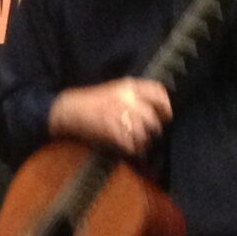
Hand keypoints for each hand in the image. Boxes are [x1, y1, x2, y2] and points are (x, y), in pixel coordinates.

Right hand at [54, 78, 171, 153]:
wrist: (69, 109)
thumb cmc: (93, 101)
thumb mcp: (116, 90)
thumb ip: (136, 95)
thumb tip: (157, 107)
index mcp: (129, 86)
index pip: (158, 92)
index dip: (165, 106)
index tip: (166, 115)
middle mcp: (127, 99)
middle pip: (153, 117)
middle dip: (154, 128)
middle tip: (152, 134)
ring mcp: (119, 114)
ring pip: (143, 133)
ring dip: (143, 141)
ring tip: (140, 143)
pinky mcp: (112, 130)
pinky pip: (131, 144)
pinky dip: (132, 149)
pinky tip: (130, 149)